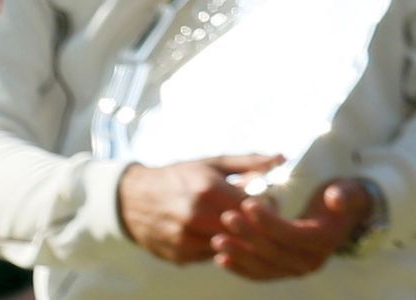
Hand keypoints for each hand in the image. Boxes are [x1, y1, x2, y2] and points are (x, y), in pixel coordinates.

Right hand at [117, 154, 282, 265]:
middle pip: (243, 231)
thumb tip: (282, 158)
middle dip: (257, 225)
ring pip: (230, 247)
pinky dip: (221, 247)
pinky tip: (219, 234)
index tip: (272, 201)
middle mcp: (197, 218)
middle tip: (261, 216)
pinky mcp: (181, 258)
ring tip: (242, 224)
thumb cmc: (179, 175)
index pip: (252, 207)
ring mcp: (187, 241)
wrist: (133, 200)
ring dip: (240, 238)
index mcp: (207, 190)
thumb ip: (248, 163)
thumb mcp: (212, 163)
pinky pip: (213, 256)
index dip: (268, 206)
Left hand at [211, 176, 374, 279]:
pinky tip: (221, 258)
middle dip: (247, 236)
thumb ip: (344, 194)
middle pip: (273, 252)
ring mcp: (296, 269)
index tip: (247, 204)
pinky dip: (240, 267)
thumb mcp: (347, 190)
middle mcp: (310, 261)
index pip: (290, 234)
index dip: (268, 221)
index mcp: (322, 241)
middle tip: (226, 218)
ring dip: (239, 254)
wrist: (343, 216)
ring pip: (263, 267)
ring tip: (217, 239)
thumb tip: (335, 198)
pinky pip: (260, 273)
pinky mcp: (284, 271)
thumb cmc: (341, 196)